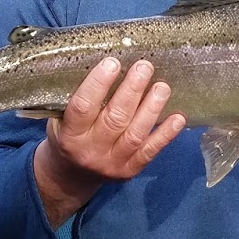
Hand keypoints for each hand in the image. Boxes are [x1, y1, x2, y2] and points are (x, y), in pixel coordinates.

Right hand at [33, 58, 185, 226]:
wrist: (70, 176)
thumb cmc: (67, 136)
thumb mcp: (60, 119)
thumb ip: (76, 99)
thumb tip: (104, 63)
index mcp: (69, 135)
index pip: (83, 107)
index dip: (98, 84)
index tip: (112, 62)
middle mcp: (90, 151)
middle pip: (114, 119)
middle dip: (132, 90)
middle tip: (144, 66)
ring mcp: (112, 163)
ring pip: (134, 134)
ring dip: (151, 109)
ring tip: (162, 87)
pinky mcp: (129, 170)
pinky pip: (150, 151)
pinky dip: (165, 134)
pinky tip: (178, 118)